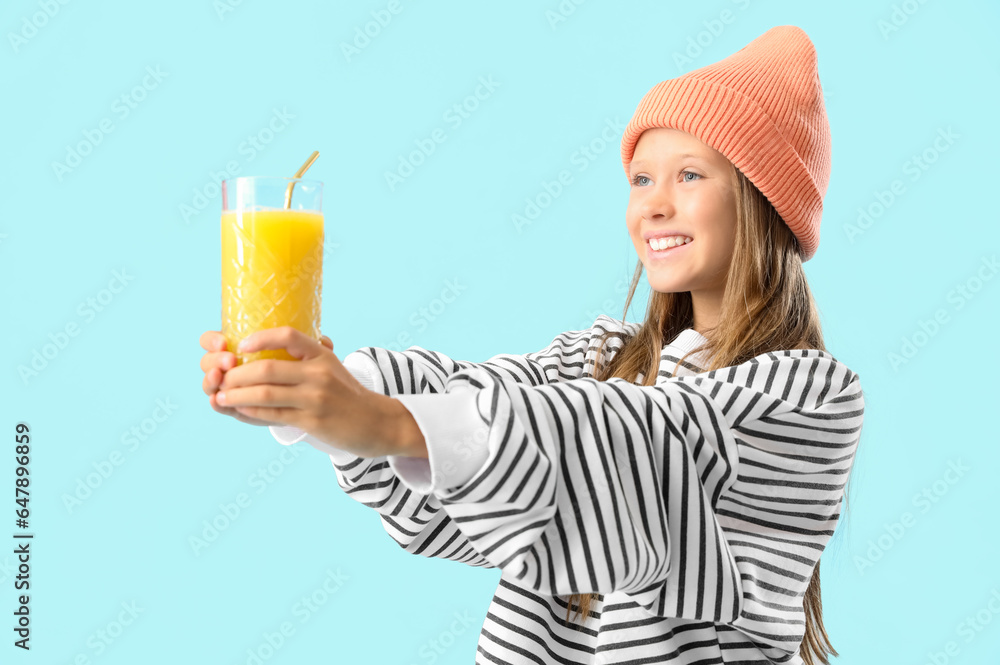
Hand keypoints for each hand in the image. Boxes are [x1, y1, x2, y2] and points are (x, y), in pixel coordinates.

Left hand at [213, 326, 405, 457]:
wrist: (376, 422)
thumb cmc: (346, 394)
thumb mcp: (332, 366)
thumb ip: (307, 356)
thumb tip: (273, 342)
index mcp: (321, 355)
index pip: (289, 336)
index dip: (262, 338)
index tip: (241, 344)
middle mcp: (319, 373)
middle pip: (267, 369)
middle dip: (237, 375)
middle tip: (221, 379)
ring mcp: (315, 398)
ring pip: (265, 394)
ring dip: (237, 396)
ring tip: (221, 397)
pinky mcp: (312, 421)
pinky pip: (273, 415)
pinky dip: (250, 413)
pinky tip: (239, 411)